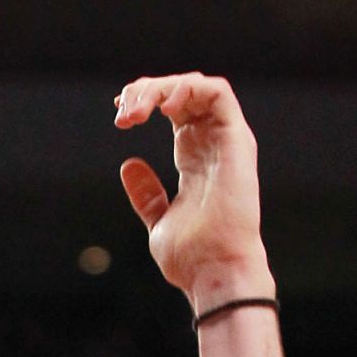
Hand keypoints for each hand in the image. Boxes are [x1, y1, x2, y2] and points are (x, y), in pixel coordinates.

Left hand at [114, 73, 274, 311]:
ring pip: (197, 86)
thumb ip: (148, 193)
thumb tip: (130, 165)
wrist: (212, 270)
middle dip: (146, 91)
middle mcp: (212, 144)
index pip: (174, 110)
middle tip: (123, 115)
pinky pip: (218, 93)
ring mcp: (225, 141)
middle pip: (182, 93)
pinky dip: (187, 88)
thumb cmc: (191, 256)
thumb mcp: (159, 219)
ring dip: (162, 87)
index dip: (146, 101)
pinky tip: (164, 107)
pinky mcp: (236, 141)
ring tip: (137, 111)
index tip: (119, 114)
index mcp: (195, 158)